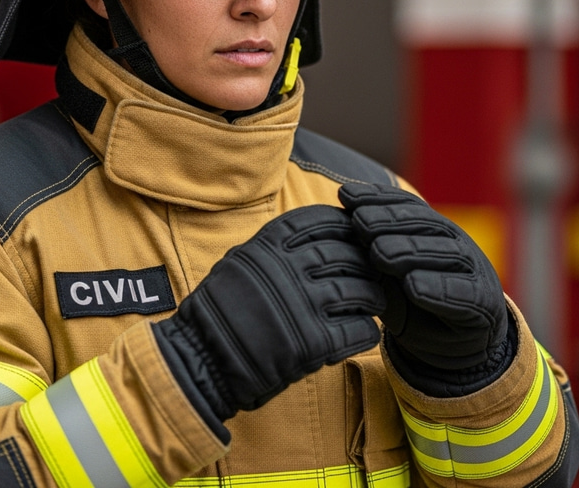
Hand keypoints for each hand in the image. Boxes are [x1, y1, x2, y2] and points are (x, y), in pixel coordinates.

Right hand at [153, 205, 383, 421]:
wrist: (202, 358)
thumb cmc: (220, 308)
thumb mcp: (241, 260)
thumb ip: (274, 246)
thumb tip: (312, 233)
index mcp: (270, 244)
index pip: (323, 220)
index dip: (345, 225)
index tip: (355, 233)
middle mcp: (289, 268)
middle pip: (347, 254)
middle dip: (367, 261)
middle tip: (375, 269)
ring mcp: (303, 305)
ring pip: (360, 290)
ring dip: (374, 295)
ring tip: (375, 301)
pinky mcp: (314, 343)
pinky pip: (358, 330)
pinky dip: (368, 329)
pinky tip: (368, 330)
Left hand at [338, 183, 507, 370]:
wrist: (453, 346)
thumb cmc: (413, 303)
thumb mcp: (386, 277)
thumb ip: (371, 254)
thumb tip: (337, 225)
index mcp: (432, 229)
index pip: (405, 206)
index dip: (376, 198)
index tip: (345, 195)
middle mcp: (455, 243)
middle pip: (424, 223)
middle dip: (389, 220)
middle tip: (359, 223)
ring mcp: (474, 271)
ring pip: (445, 253)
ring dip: (410, 250)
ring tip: (379, 253)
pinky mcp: (484, 304)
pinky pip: (463, 294)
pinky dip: (438, 289)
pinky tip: (413, 287)